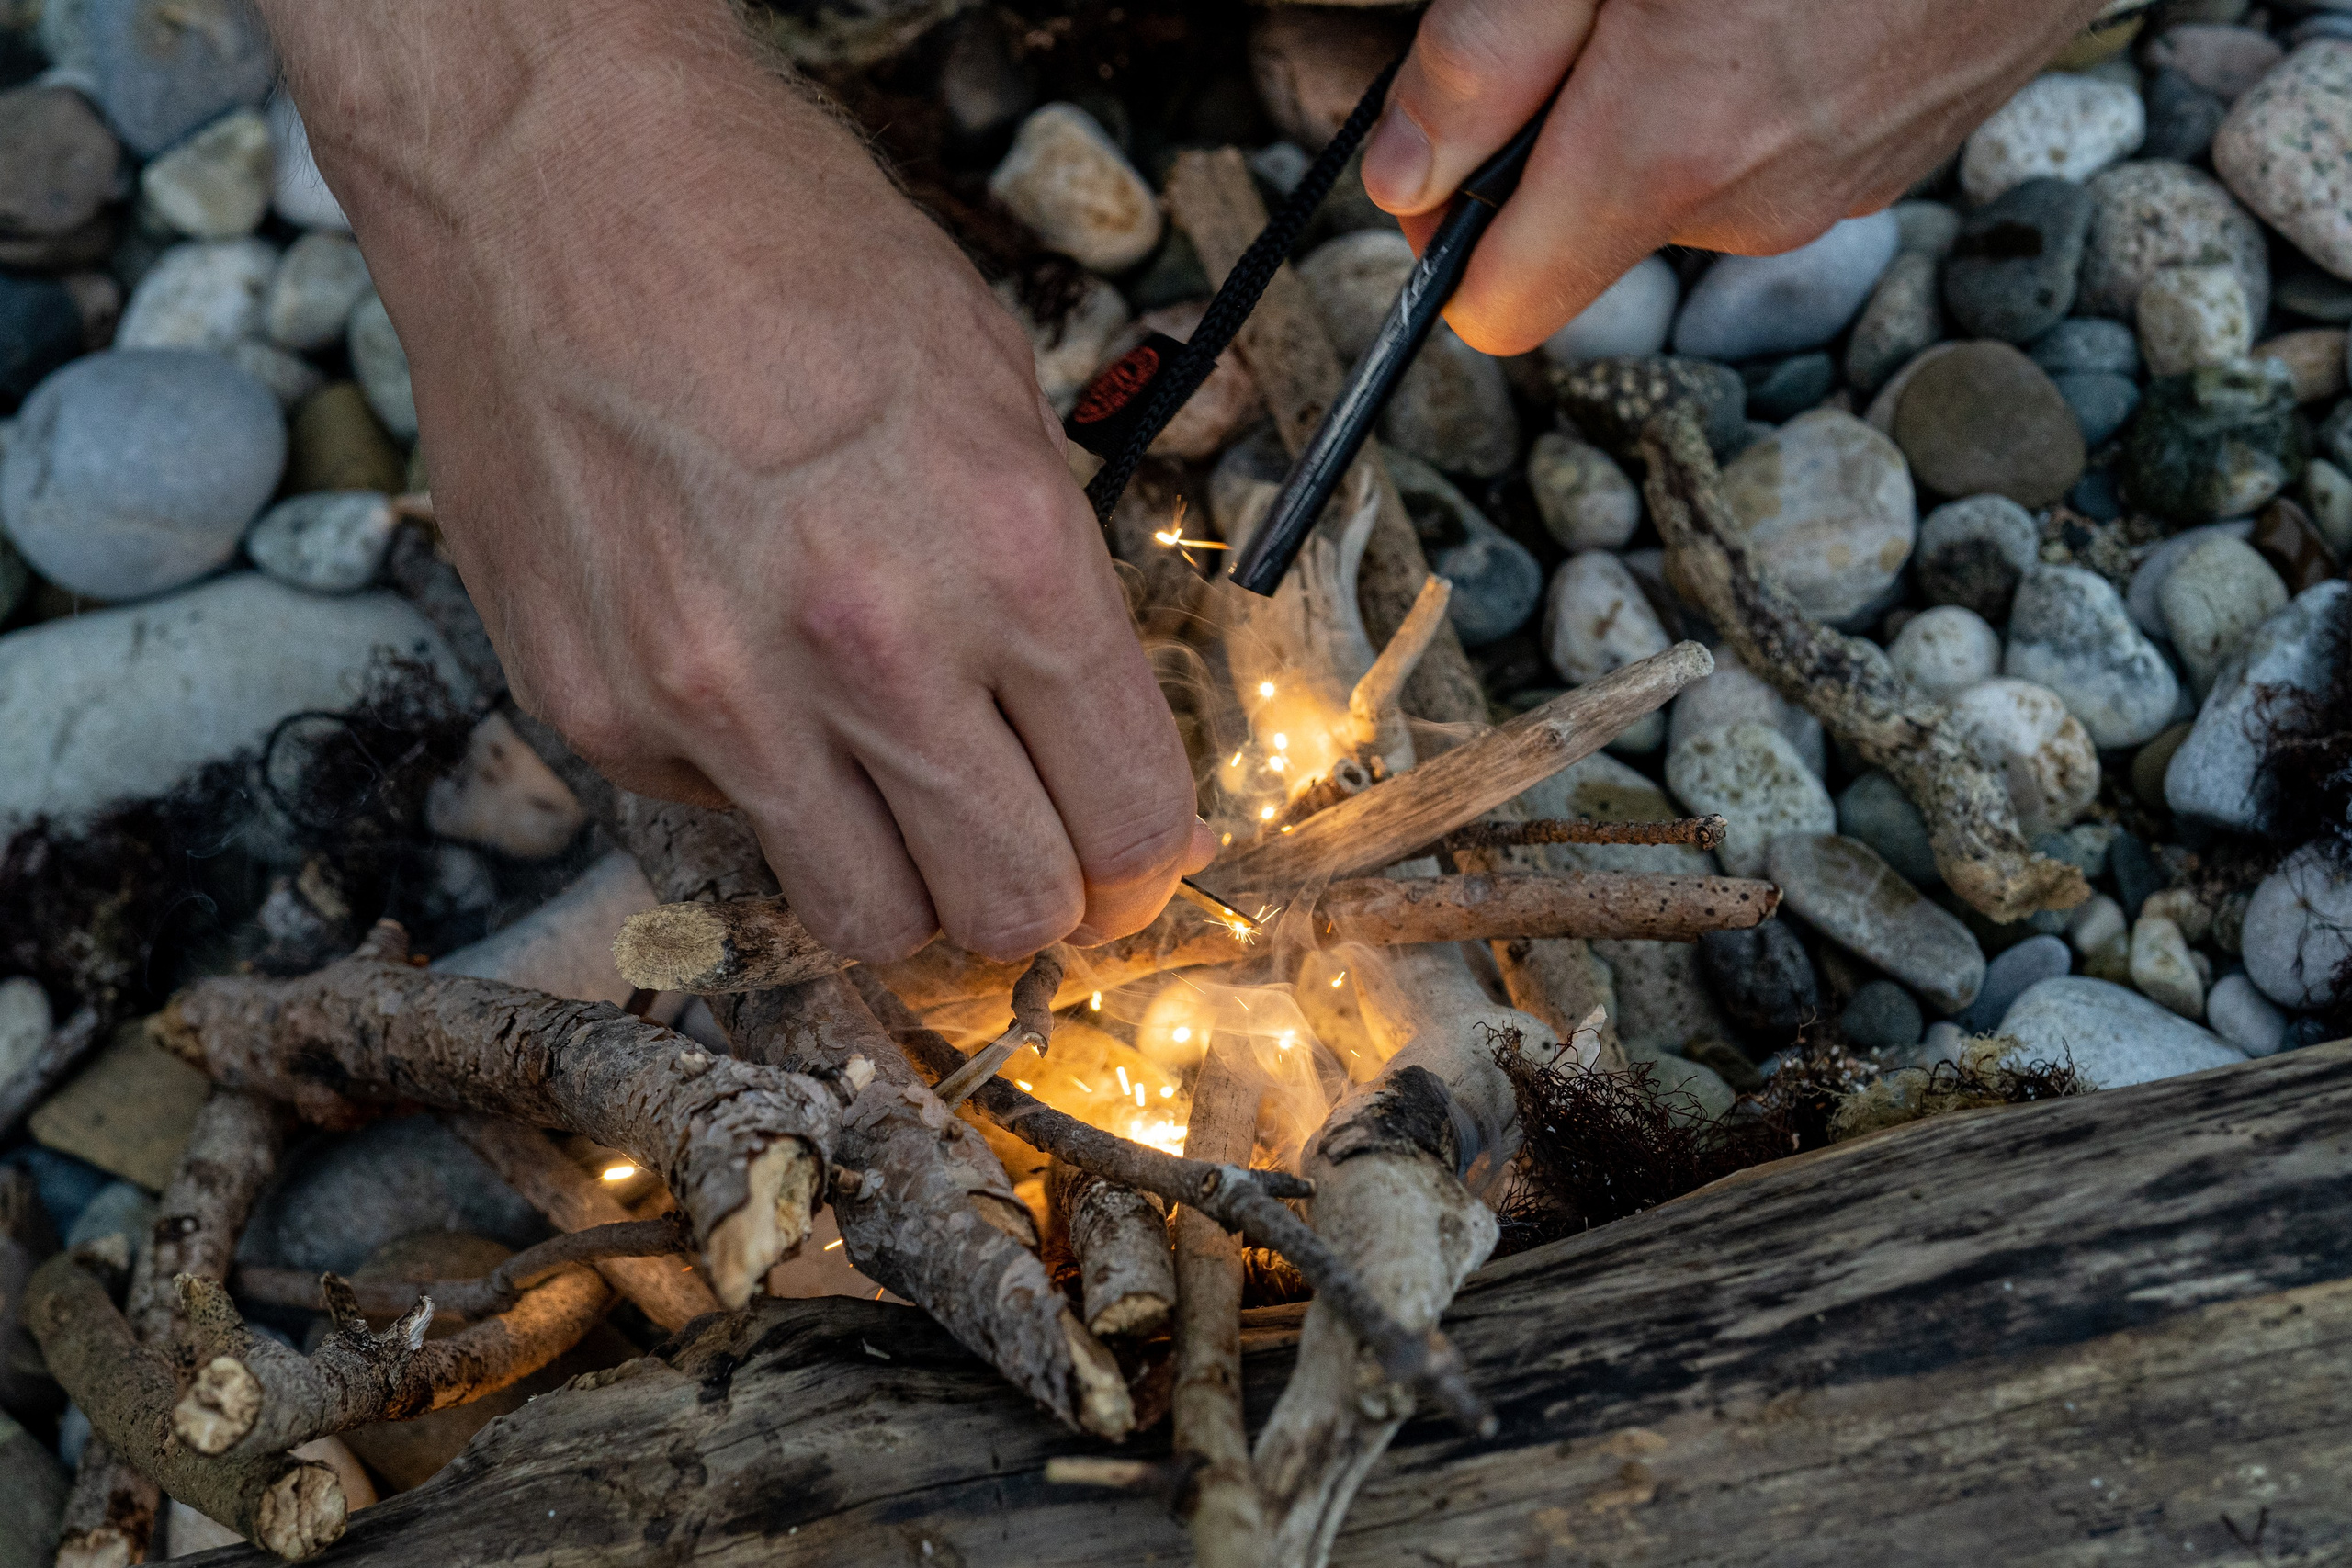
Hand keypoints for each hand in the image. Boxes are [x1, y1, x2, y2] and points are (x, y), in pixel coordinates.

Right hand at [266, 0, 1210, 960]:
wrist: (556, 175)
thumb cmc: (791, 252)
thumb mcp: (996, 390)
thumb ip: (1056, 584)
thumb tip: (1097, 743)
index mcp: (1009, 555)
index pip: (1128, 814)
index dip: (1144, 865)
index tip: (1132, 866)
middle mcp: (871, 647)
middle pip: (1009, 906)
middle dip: (1044, 905)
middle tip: (1035, 866)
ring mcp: (720, 695)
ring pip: (868, 920)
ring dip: (913, 890)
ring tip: (907, 817)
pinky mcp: (598, 711)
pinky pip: (727, 826)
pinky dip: (766, 792)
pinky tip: (758, 688)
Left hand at [1360, 0, 2112, 355]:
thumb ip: (1488, 57)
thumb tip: (1401, 177)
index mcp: (1665, 155)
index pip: (1497, 307)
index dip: (1446, 240)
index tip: (1444, 154)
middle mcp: (1754, 208)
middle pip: (1588, 223)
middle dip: (1565, 131)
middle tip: (1609, 6)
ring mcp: (1840, 189)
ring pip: (1688, 178)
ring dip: (1669, 94)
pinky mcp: (1902, 155)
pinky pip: (1778, 146)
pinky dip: (1759, 83)